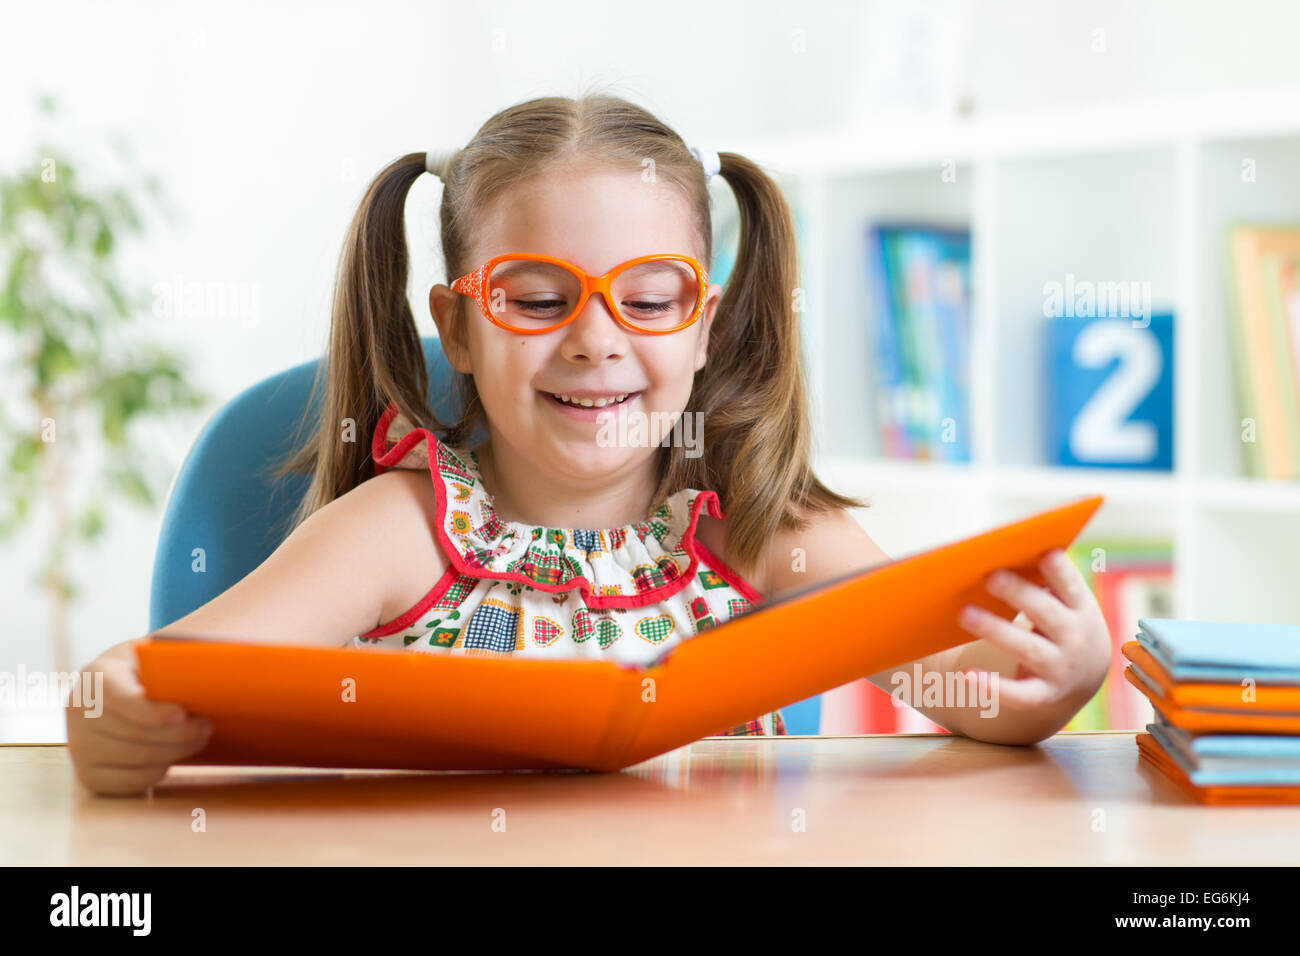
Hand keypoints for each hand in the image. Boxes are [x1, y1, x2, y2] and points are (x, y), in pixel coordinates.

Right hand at [64, 641, 212, 795]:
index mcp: (94, 678)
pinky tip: (172, 757)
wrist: (114, 695)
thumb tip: (203, 665)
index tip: (181, 714)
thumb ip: (169, 663)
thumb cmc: (143, 674)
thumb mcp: (151, 659)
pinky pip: (130, 781)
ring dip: (175, 751)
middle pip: (135, 733)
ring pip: (137, 758)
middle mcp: (77, 713)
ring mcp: (79, 747)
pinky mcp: (88, 775)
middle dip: (178, 733)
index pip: (121, 699)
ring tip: (198, 738)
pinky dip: (157, 771)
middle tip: (205, 727)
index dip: (152, 711)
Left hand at [956, 548, 1110, 712]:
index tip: (1045, 553)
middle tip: (990, 577)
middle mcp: (1076, 639)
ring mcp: (1061, 669)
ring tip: (964, 614)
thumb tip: (1004, 549)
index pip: (1071, 585)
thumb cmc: (1062, 623)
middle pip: (1046, 614)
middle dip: (1019, 594)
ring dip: (995, 630)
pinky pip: (1018, 694)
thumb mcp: (1065, 603)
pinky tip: (968, 675)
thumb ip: (1047, 581)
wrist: (1081, 676)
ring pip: (1027, 649)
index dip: (1060, 571)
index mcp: (1080, 608)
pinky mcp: (1044, 695)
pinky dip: (994, 687)